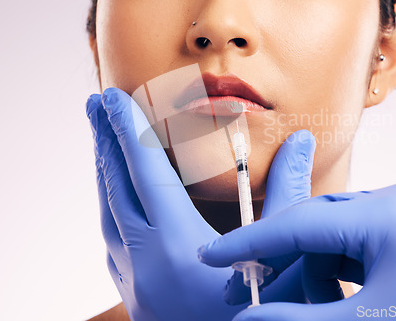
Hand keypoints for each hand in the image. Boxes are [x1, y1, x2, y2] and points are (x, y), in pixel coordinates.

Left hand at [86, 88, 316, 319]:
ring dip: (104, 171)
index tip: (111, 97)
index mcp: (180, 248)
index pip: (145, 172)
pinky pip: (111, 238)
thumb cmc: (265, 318)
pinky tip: (116, 198)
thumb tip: (302, 143)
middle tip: (93, 102)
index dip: (128, 130)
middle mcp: (146, 262)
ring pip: (106, 213)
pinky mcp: (135, 294)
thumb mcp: (287, 259)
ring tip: (102, 139)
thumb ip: (292, 196)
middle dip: (104, 139)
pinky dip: (110, 206)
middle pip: (115, 186)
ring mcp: (135, 281)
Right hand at [198, 181, 395, 319]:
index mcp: (395, 216)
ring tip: (301, 298)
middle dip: (283, 257)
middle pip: (319, 222)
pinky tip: (331, 288)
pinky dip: (341, 260)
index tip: (212, 254)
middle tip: (250, 287)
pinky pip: (363, 234)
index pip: (301, 224)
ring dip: (314, 262)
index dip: (251, 242)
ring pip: (339, 228)